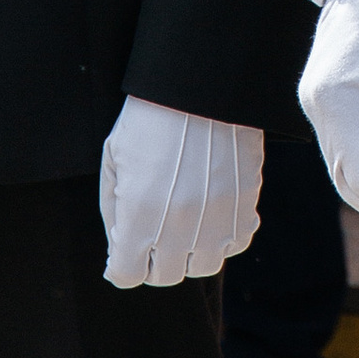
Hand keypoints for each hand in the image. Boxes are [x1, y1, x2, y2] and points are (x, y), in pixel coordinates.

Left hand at [97, 98, 263, 288]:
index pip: (126, 275)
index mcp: (139, 215)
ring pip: (203, 266)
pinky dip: (224, 237)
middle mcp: (178, 225)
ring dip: (189, 252)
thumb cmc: (150, 116)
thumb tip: (120, 247)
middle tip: (152, 233)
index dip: (121, 264)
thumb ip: (113, 211)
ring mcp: (217, 217)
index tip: (123, 252)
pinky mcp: (246, 203)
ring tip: (184, 226)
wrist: (202, 82)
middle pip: (163, 275)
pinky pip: (237, 242)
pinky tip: (213, 216)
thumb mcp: (114, 159)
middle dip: (151, 259)